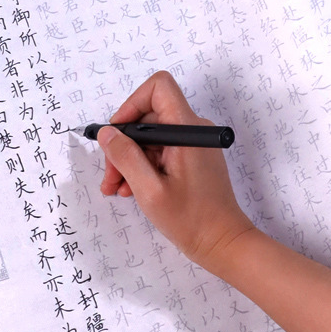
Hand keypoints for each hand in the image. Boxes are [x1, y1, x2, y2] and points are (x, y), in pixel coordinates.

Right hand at [97, 71, 253, 272]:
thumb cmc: (192, 220)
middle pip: (148, 116)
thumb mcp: (150, 190)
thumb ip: (126, 157)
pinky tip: (130, 190)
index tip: (118, 134)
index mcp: (187, 130)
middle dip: (123, 143)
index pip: (158, 88)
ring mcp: (192, 144)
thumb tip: (107, 133)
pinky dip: (142, 166)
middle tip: (110, 175)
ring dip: (129, 160)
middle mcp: (192, 130)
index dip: (132, 104)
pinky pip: (159, 150)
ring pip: (150, 136)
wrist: (223, 243)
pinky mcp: (191, 157)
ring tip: (116, 189)